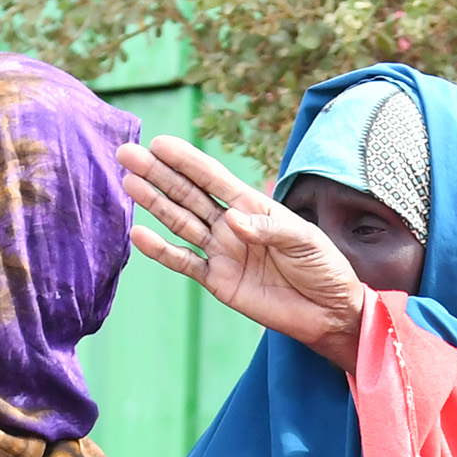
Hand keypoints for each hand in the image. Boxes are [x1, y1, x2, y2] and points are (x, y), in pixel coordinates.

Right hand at [118, 135, 371, 371]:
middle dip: (158, 174)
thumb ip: (268, 228)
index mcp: (253, 206)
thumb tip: (230, 221)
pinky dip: (162, 250)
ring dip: (154, 203)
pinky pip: (184, 263)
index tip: (159, 143)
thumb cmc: (323, 267)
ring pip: (180, 222)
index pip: (213, 177)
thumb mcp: (304, 240)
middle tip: (128, 153)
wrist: (328, 312)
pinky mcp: (217, 281)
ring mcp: (221, 252)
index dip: (186, 161)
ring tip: (129, 182)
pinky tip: (140, 234)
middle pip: (188, 194)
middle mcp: (231, 225)